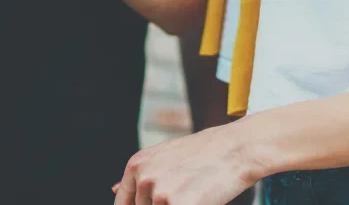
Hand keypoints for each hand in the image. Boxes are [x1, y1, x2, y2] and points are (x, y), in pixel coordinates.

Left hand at [112, 124, 262, 204]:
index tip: (158, 203)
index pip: (123, 203)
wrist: (237, 148)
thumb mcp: (165, 155)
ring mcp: (159, 194)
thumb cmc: (206, 152)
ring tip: (195, 193)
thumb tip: (110, 188)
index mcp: (136, 165)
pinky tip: (201, 199)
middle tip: (187, 190)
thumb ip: (141, 174)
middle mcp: (144, 178)